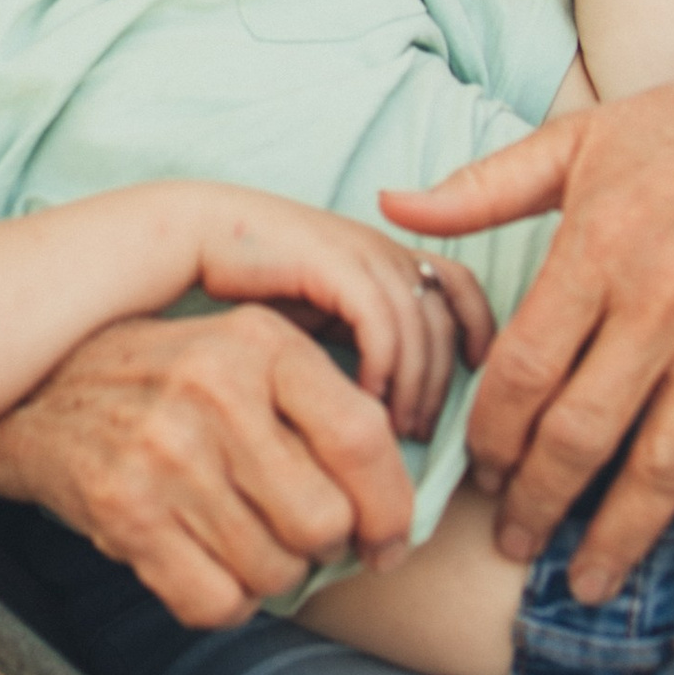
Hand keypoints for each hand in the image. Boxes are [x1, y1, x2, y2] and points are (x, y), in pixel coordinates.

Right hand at [0, 305, 427, 625]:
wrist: (32, 396)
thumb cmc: (163, 381)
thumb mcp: (239, 352)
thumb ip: (318, 404)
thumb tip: (398, 506)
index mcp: (258, 341)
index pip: (365, 439)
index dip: (391, 507)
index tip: (387, 539)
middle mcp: (213, 390)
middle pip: (326, 522)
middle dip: (322, 546)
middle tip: (295, 533)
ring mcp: (164, 453)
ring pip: (276, 570)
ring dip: (270, 574)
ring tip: (240, 539)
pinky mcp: (124, 512)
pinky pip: (217, 603)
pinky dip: (222, 601)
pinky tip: (202, 564)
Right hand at [189, 194, 492, 439]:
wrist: (193, 240)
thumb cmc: (251, 290)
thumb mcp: (320, 320)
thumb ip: (358, 347)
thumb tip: (389, 406)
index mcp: (386, 257)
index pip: (460, 286)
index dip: (479, 330)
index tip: (473, 383)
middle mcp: (383, 248)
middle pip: (446, 315)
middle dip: (442, 380)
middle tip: (423, 433)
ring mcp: (361, 250)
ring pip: (419, 324)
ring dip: (414, 383)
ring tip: (395, 430)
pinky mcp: (333, 261)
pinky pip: (381, 320)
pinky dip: (383, 365)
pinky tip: (364, 400)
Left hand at [381, 46, 673, 600]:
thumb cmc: (672, 135)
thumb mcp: (570, 143)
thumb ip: (477, 189)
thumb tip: (386, 204)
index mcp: (598, 250)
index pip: (525, 371)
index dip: (491, 434)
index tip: (474, 472)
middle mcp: (665, 305)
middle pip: (585, 433)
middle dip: (539, 502)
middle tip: (510, 543)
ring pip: (667, 464)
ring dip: (622, 535)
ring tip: (585, 583)